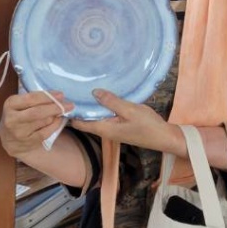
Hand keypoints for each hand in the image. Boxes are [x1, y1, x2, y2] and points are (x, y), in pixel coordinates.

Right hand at [0, 90, 73, 157]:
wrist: (10, 139)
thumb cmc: (18, 114)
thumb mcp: (20, 103)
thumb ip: (34, 98)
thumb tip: (57, 96)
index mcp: (10, 104)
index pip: (31, 98)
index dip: (48, 96)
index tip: (60, 94)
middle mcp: (12, 119)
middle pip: (38, 112)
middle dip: (55, 107)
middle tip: (68, 104)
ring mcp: (19, 132)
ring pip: (43, 121)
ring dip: (55, 115)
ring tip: (62, 111)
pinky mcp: (28, 142)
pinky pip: (46, 132)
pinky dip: (55, 125)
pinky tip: (58, 120)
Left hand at [71, 89, 185, 155]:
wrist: (164, 137)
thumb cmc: (147, 125)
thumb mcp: (129, 110)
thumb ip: (111, 101)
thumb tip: (94, 92)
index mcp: (104, 128)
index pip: (80, 123)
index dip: (70, 113)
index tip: (62, 99)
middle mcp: (105, 130)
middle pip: (86, 120)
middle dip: (78, 107)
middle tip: (71, 89)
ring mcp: (113, 129)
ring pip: (96, 117)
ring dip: (90, 106)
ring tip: (83, 90)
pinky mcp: (120, 126)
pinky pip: (105, 116)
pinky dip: (101, 108)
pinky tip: (102, 97)